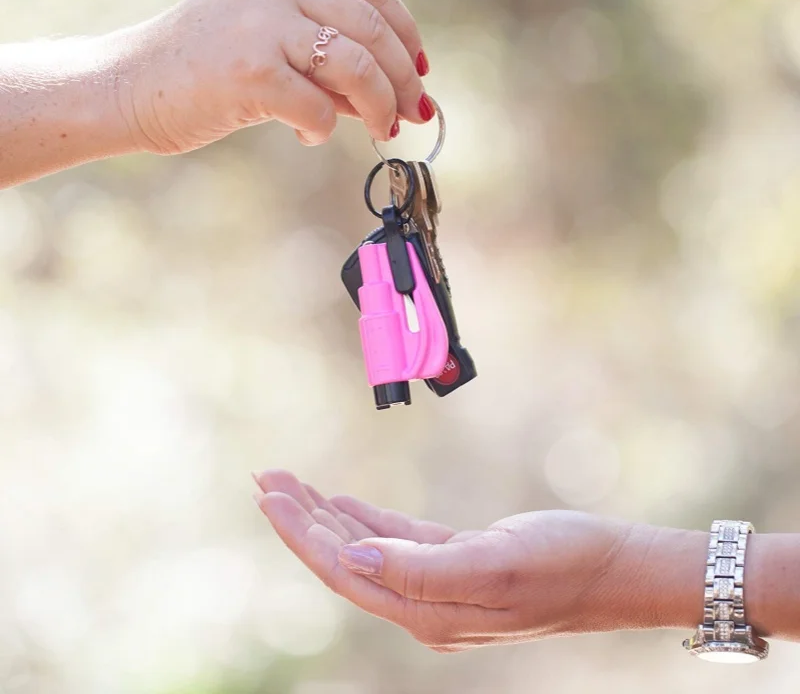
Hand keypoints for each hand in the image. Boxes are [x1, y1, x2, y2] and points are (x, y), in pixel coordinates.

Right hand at [116, 0, 431, 154]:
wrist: (134, 84)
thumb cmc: (209, 66)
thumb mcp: (274, 37)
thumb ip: (333, 54)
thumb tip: (403, 93)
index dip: (406, 35)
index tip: (421, 71)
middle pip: (374, 29)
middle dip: (404, 80)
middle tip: (415, 113)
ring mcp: (263, 21)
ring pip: (357, 67)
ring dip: (379, 107)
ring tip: (381, 129)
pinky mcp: (251, 71)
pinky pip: (319, 110)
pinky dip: (323, 130)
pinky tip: (305, 134)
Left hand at [253, 470, 703, 651]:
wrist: (616, 568)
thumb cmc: (564, 562)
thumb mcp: (494, 563)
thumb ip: (420, 569)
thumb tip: (351, 561)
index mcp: (428, 611)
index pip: (344, 572)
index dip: (302, 535)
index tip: (269, 496)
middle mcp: (426, 605)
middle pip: (344, 561)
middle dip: (302, 520)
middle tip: (267, 479)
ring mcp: (441, 585)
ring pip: (366, 550)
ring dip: (327, 517)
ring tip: (293, 486)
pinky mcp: (458, 562)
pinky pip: (397, 541)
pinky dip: (364, 520)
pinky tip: (342, 504)